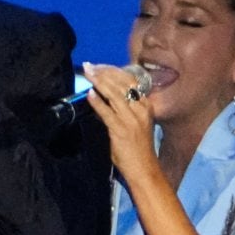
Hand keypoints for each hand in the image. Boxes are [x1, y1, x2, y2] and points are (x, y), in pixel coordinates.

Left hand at [81, 61, 159, 185]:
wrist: (144, 168)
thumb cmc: (138, 147)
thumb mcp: (134, 123)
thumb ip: (122, 110)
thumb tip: (103, 98)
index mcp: (146, 106)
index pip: (130, 81)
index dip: (114, 71)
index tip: (100, 66)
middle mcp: (141, 109)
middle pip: (122, 83)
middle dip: (104, 72)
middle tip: (90, 66)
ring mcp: (132, 119)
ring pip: (114, 94)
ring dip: (99, 81)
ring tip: (88, 73)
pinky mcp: (121, 129)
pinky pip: (107, 112)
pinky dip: (97, 102)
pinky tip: (90, 94)